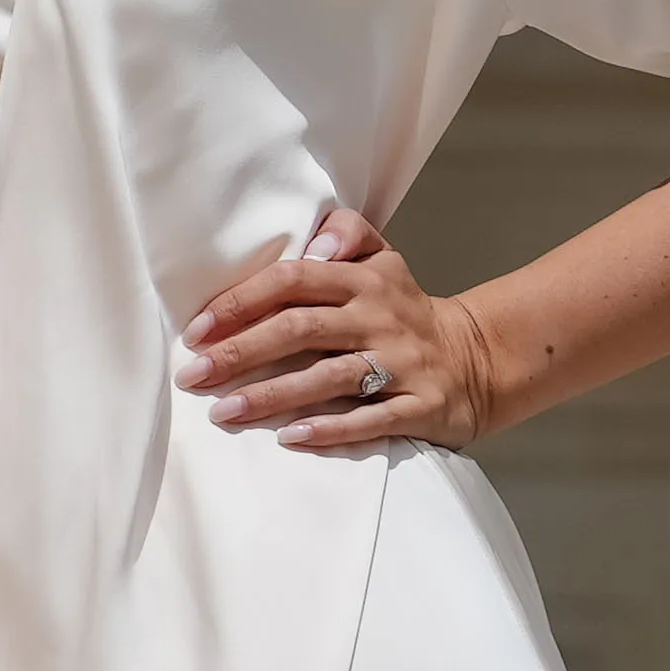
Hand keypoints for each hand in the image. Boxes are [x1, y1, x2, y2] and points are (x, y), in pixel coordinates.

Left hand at [182, 206, 509, 450]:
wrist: (476, 358)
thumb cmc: (403, 311)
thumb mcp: (382, 260)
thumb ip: (345, 233)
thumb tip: (312, 242)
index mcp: (363, 279)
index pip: (294, 279)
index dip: (242, 301)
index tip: (198, 330)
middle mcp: (380, 317)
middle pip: (302, 328)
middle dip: (242, 351)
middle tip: (194, 374)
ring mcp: (401, 363)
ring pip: (330, 377)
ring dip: (273, 395)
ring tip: (223, 412)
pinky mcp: (420, 405)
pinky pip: (372, 419)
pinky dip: (330, 428)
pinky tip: (290, 437)